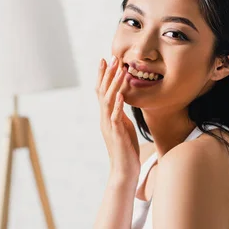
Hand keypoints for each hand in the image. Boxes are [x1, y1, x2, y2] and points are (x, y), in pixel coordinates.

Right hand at [95, 55, 140, 179]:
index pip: (103, 92)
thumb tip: (123, 100)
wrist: (124, 171)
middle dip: (107, 74)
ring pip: (109, 101)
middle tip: (111, 57)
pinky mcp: (117, 134)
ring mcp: (109, 126)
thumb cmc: (126, 150)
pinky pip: (116, 116)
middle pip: (103, 92)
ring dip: (114, 84)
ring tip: (120, 70)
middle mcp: (105, 119)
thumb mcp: (124, 127)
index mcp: (107, 116)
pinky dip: (118, 104)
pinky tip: (122, 94)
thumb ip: (121, 114)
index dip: (104, 76)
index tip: (107, 60)